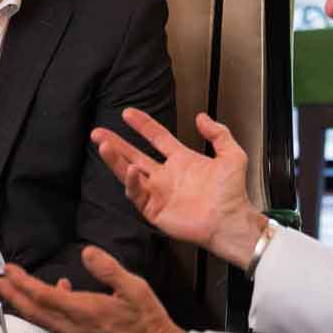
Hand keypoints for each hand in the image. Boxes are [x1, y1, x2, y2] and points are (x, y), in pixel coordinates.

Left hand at [0, 247, 185, 332]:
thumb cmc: (149, 319)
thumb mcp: (134, 286)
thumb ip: (106, 268)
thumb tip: (85, 252)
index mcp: (84, 312)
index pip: (42, 295)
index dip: (21, 282)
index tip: (8, 270)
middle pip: (34, 313)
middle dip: (14, 296)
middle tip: (0, 281)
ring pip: (47, 326)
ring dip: (37, 308)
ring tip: (38, 291)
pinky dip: (56, 322)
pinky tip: (66, 314)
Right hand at [91, 108, 266, 268]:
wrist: (232, 220)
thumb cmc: (234, 193)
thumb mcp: (232, 155)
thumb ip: (218, 133)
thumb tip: (201, 116)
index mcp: (181, 160)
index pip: (156, 137)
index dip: (142, 124)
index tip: (128, 113)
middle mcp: (166, 175)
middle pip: (134, 155)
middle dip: (116, 143)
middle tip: (98, 132)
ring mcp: (159, 193)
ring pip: (130, 173)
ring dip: (115, 160)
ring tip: (103, 145)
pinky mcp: (155, 210)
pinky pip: (138, 195)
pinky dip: (132, 183)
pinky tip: (131, 170)